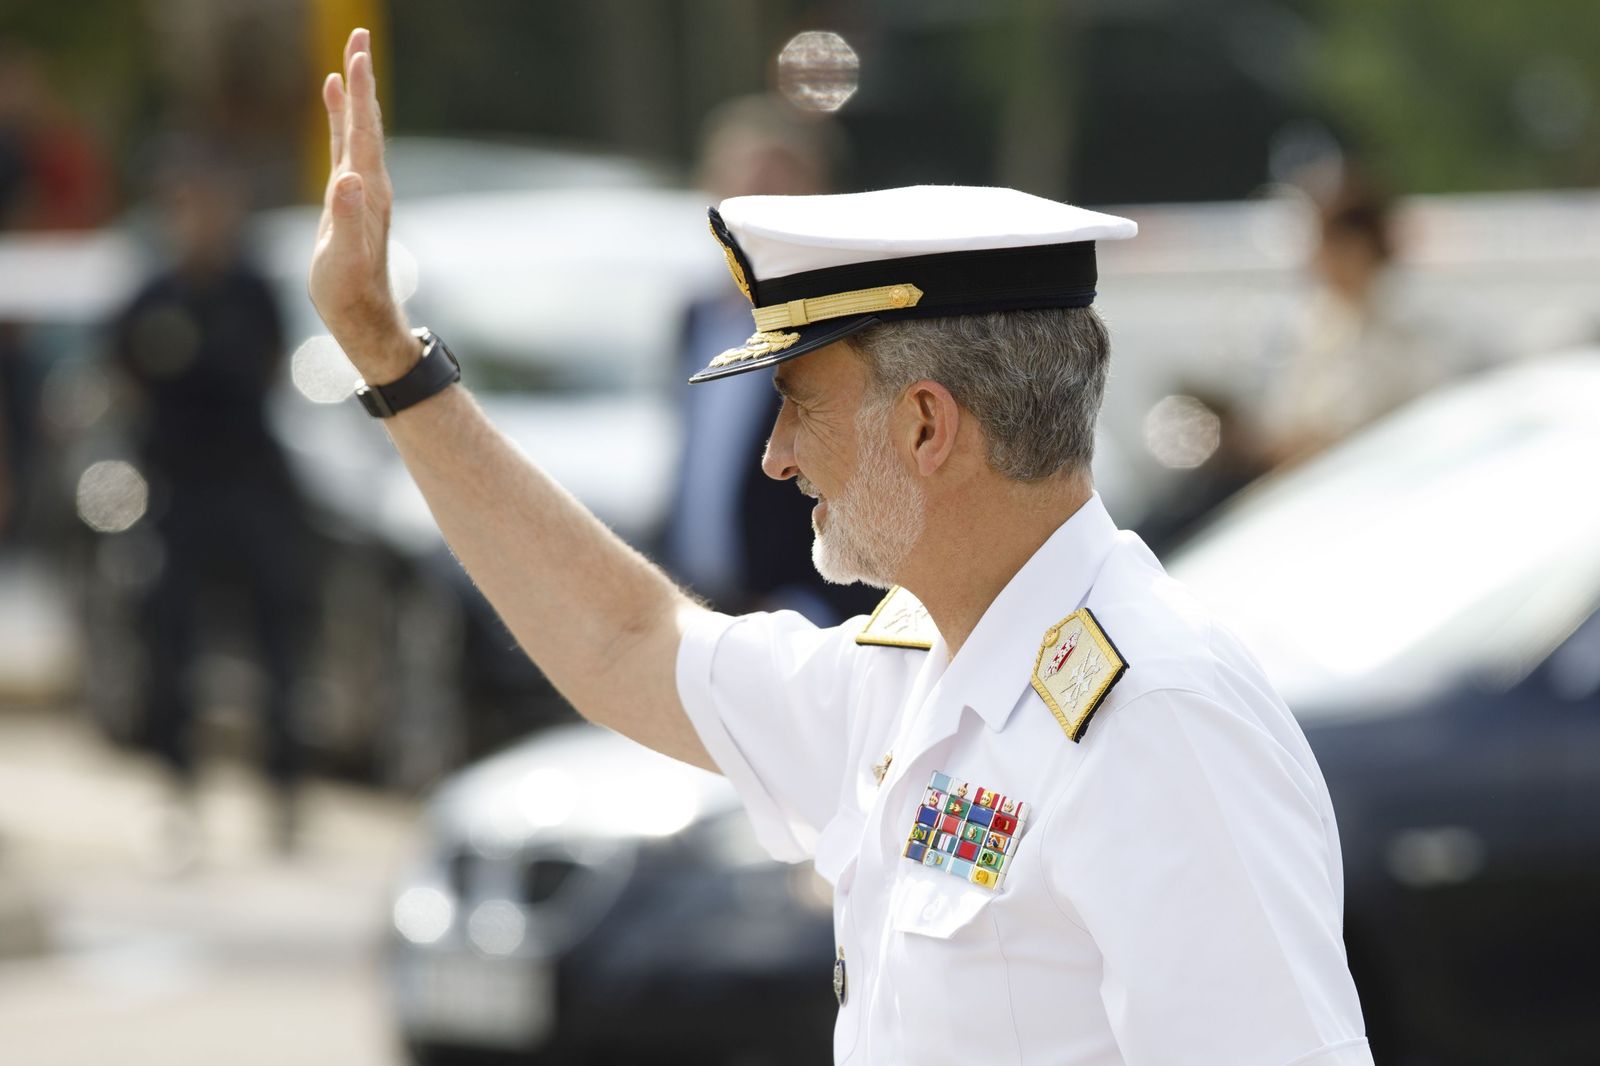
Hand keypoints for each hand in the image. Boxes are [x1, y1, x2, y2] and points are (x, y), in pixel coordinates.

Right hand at [309, 28, 418, 381]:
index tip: (357, 52)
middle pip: (367, 120)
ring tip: (349, 57)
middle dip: (362, 77)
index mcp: (366, 189)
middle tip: (358, 34)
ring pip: (357, 129)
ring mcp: (361, 188)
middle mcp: (369, 182)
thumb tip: (348, 181)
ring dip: (354, 93)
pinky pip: (346, 145)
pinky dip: (341, 118)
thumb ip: (344, 219)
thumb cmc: (348, 291)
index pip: (364, 130)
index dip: (360, 92)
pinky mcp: (350, 197)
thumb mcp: (340, 257)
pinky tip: (335, 100)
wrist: (363, 316)